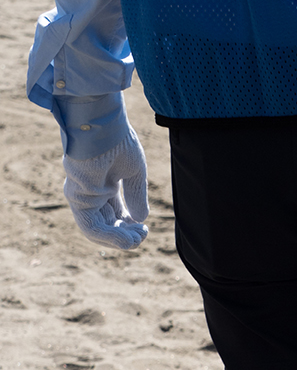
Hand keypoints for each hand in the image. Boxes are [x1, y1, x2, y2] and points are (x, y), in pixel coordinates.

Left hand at [62, 123, 149, 249]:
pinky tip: (127, 240)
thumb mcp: (134, 173)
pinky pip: (91, 227)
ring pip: (96, 230)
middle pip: (105, 223)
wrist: (103, 128)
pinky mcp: (78, 199)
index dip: (129, 225)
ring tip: (136, 242)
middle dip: (125, 235)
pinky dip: (109, 237)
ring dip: (117, 240)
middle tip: (142, 237)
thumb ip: (136, 196)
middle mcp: (91, 192)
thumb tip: (140, 220)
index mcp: (104, 184)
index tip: (145, 229)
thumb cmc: (118, 143)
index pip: (114, 213)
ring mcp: (82, 196)